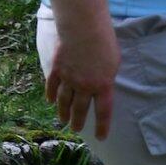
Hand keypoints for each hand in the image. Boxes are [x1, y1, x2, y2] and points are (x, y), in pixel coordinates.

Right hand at [43, 18, 120, 139]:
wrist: (84, 27)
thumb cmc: (105, 41)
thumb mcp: (114, 62)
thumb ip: (107, 77)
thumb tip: (101, 88)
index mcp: (103, 85)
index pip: (103, 112)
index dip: (102, 126)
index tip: (100, 137)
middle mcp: (85, 86)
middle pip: (80, 109)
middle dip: (78, 122)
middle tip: (75, 129)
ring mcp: (69, 79)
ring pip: (64, 102)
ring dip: (63, 112)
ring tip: (63, 120)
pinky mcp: (57, 70)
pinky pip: (52, 87)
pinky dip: (51, 95)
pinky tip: (51, 101)